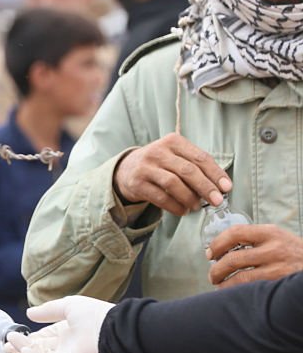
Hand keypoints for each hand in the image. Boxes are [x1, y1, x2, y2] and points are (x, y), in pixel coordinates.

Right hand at [5, 296, 113, 352]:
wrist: (109, 331)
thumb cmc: (94, 316)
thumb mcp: (67, 306)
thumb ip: (47, 310)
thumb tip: (29, 313)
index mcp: (67, 334)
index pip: (43, 338)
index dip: (29, 336)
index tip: (14, 333)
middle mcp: (65, 349)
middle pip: (37, 350)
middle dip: (20, 347)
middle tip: (6, 344)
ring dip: (23, 351)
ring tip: (10, 342)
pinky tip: (25, 349)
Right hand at [113, 134, 229, 214]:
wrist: (126, 169)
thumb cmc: (159, 164)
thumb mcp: (175, 156)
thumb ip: (194, 166)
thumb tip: (219, 187)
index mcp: (173, 141)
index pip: (200, 158)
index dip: (215, 174)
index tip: (227, 188)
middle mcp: (158, 152)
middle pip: (188, 171)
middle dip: (205, 187)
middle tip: (217, 201)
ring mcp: (145, 167)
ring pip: (173, 184)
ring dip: (189, 198)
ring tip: (196, 207)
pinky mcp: (137, 183)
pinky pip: (160, 197)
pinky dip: (174, 206)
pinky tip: (182, 210)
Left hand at [207, 224, 302, 287]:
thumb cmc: (294, 253)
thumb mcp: (278, 238)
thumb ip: (254, 240)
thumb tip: (220, 249)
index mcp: (271, 233)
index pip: (235, 233)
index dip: (217, 244)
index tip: (210, 253)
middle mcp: (274, 249)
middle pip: (232, 259)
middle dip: (216, 269)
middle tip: (212, 275)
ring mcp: (277, 268)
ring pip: (239, 278)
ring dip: (223, 284)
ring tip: (220, 285)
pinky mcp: (278, 284)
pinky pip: (250, 290)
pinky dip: (236, 292)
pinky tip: (232, 293)